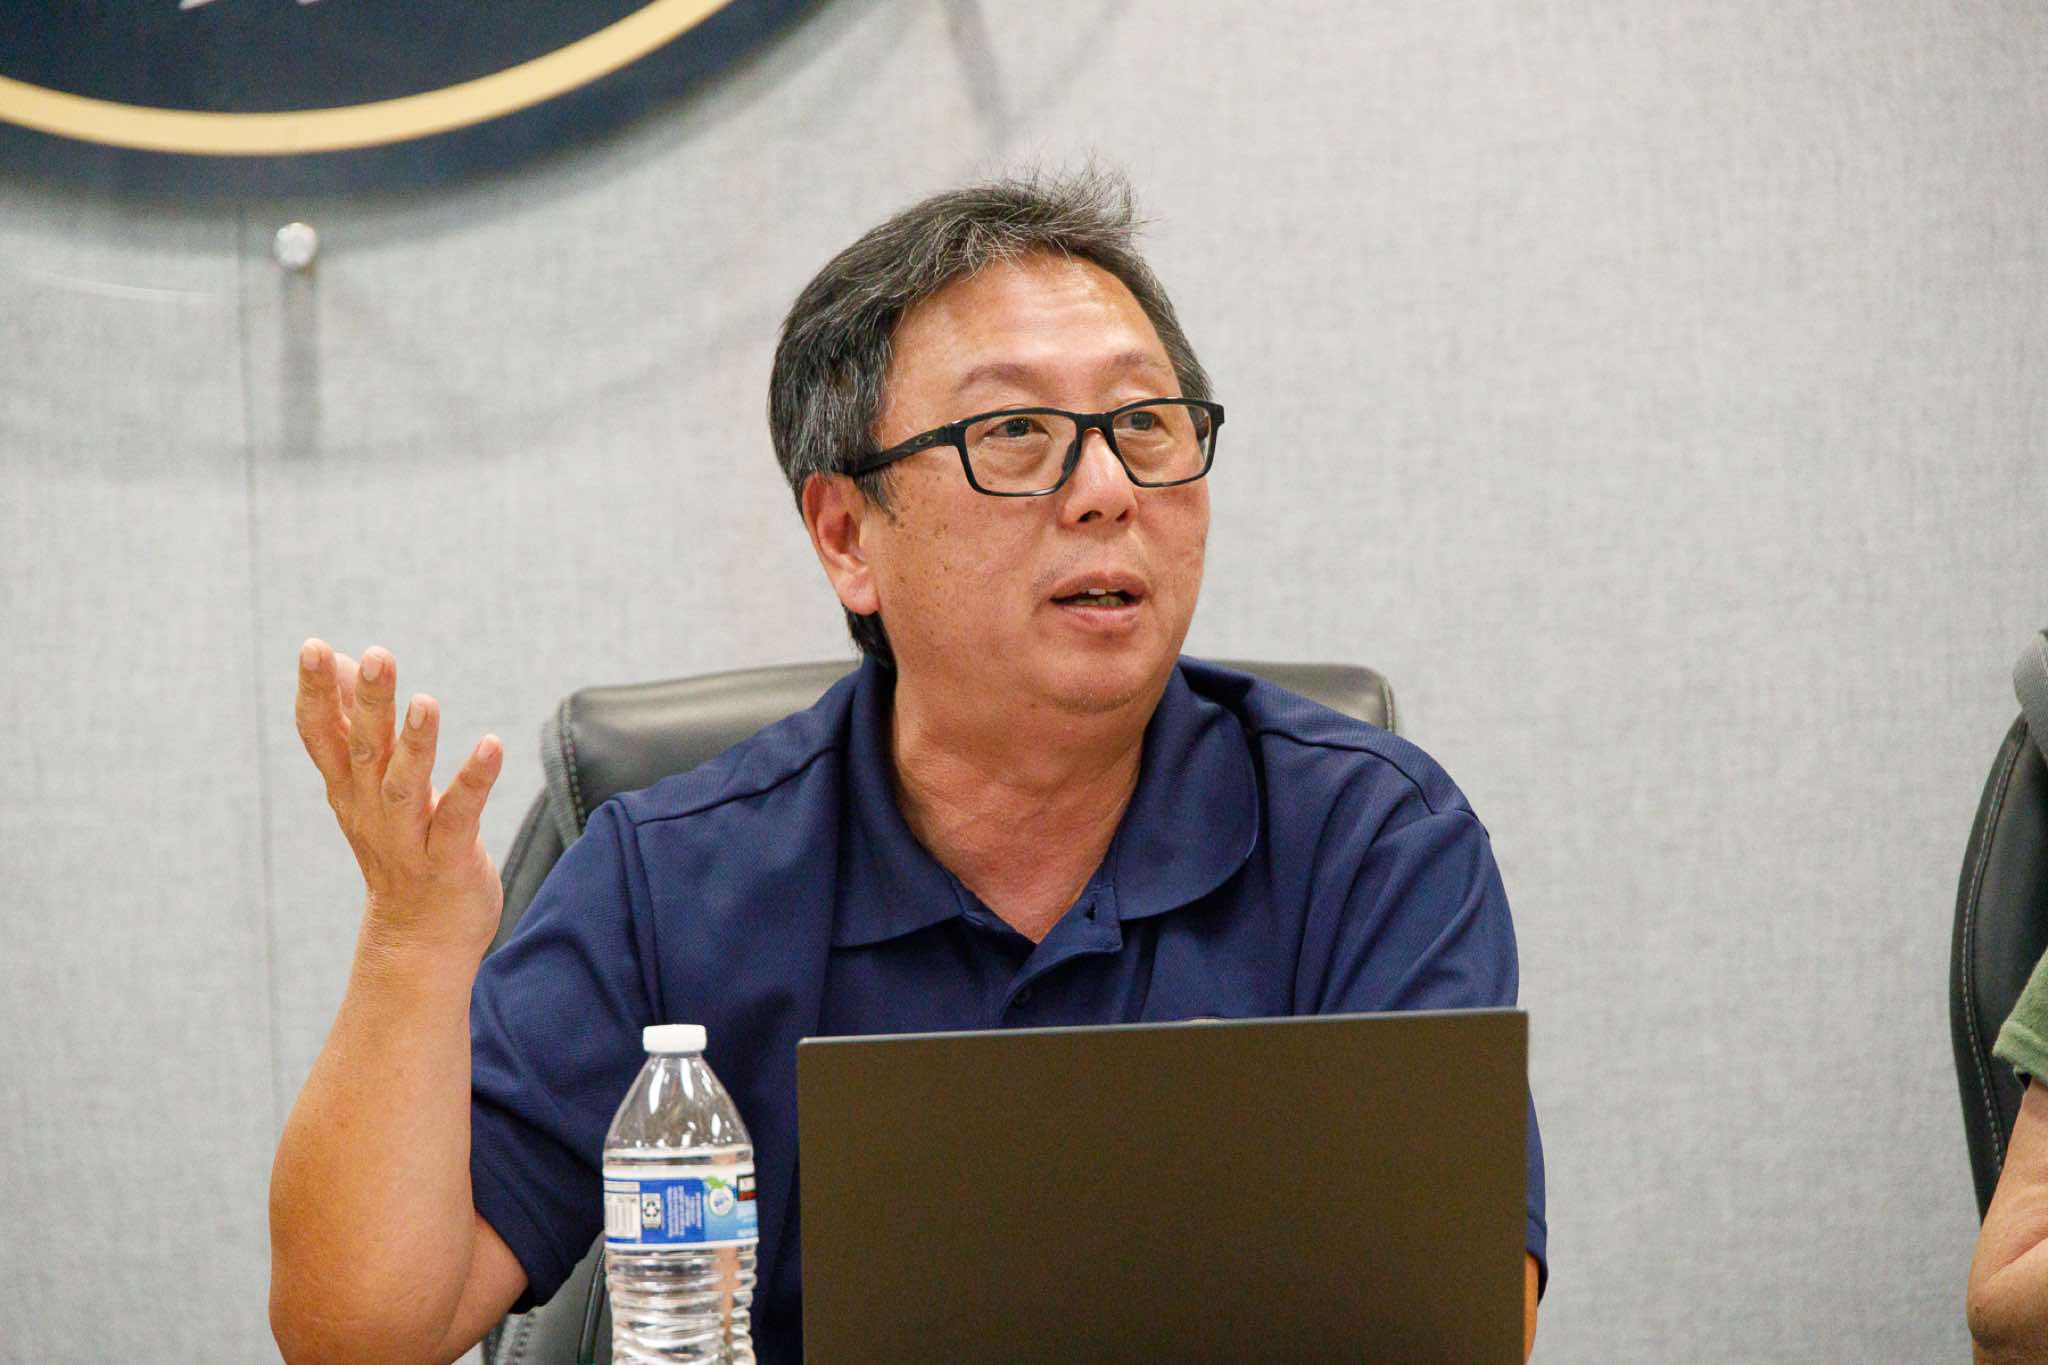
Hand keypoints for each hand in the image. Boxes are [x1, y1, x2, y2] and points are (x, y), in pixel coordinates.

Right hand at [294, 638, 504, 959]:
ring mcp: (407, 839)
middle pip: (364, 752)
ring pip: (404, 787)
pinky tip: (492, 745)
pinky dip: (474, 781)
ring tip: (425, 701)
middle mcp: (371, 812)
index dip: (315, 694)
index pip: (321, 736)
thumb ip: (353, 725)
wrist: (418, 943)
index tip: (312, 648)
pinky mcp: (448, 860)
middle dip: (366, 704)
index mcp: (349, 791)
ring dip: (414, 745)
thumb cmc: (398, 852)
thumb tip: (339, 662)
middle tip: (374, 655)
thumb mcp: (365, 788)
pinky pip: (460, 817)